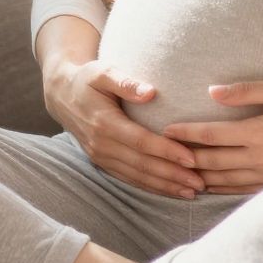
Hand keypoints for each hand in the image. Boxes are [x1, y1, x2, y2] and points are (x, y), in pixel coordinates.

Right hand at [43, 58, 205, 198]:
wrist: (62, 95)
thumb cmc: (87, 79)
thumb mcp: (103, 71)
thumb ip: (125, 82)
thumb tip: (151, 92)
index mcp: (104, 123)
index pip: (141, 142)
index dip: (167, 151)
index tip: (192, 158)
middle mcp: (101, 145)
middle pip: (142, 164)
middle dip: (172, 175)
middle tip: (201, 182)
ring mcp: (100, 157)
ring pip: (137, 176)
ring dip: (165, 186)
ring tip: (193, 191)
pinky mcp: (102, 163)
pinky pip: (129, 179)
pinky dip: (151, 186)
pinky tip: (171, 190)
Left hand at [164, 78, 262, 194]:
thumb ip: (248, 91)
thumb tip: (213, 92)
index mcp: (260, 132)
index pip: (212, 136)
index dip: (186, 133)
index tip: (166, 130)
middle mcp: (260, 158)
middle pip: (211, 162)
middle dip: (184, 158)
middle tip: (162, 154)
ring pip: (224, 180)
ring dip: (198, 177)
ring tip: (177, 173)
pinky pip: (241, 190)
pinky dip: (221, 189)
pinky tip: (210, 186)